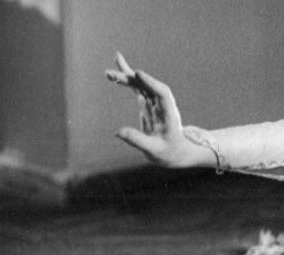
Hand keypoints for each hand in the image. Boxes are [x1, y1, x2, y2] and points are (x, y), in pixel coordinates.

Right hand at [106, 53, 211, 167]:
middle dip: (131, 79)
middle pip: (148, 87)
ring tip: (107, 74)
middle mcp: (163, 106)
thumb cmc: (168, 152)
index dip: (151, 83)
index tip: (138, 74)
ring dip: (126, 79)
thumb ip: (138, 140)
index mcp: (170, 115)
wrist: (176, 152)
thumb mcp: (154, 150)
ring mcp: (156, 104)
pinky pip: (139, 90)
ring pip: (142, 87)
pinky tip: (118, 74)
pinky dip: (129, 81)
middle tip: (111, 76)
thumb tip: (118, 132)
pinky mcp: (148, 105)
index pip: (163, 94)